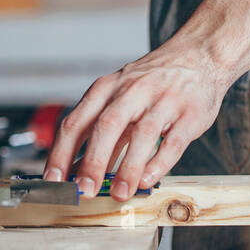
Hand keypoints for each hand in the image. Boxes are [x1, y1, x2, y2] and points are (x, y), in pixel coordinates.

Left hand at [44, 40, 230, 200]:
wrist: (196, 56)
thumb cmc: (151, 83)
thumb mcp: (119, 98)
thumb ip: (99, 133)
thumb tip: (73, 170)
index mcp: (107, 88)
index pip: (77, 120)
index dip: (62, 152)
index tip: (53, 179)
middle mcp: (133, 90)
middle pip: (107, 125)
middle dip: (92, 160)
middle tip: (84, 190)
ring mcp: (163, 100)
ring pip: (142, 134)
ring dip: (127, 168)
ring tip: (119, 194)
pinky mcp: (189, 113)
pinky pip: (173, 141)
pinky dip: (159, 163)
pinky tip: (147, 180)